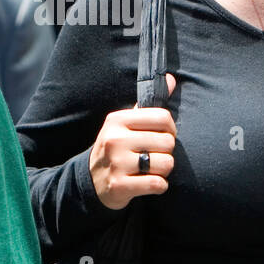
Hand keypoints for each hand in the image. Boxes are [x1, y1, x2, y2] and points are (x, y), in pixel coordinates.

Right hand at [88, 74, 176, 210]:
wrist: (93, 181)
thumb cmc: (117, 148)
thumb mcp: (126, 123)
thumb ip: (149, 104)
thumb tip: (170, 78)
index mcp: (117, 120)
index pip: (163, 117)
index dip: (170, 129)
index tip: (162, 136)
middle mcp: (115, 139)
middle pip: (167, 142)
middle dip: (166, 152)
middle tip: (153, 156)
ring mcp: (116, 163)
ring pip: (166, 163)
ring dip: (164, 170)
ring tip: (150, 169)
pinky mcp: (119, 186)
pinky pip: (158, 184)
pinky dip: (159, 186)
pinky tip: (148, 183)